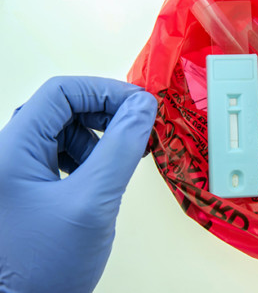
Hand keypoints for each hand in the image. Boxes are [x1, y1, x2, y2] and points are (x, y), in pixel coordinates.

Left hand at [0, 77, 156, 291]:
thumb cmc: (42, 268)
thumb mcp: (92, 202)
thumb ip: (120, 148)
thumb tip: (143, 108)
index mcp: (13, 150)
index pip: (61, 92)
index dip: (105, 91)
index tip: (140, 105)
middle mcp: (10, 155)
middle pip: (63, 108)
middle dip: (106, 113)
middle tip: (139, 127)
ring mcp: (19, 173)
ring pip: (65, 131)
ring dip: (100, 136)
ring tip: (124, 156)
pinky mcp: (31, 190)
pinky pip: (64, 156)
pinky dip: (92, 157)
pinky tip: (104, 175)